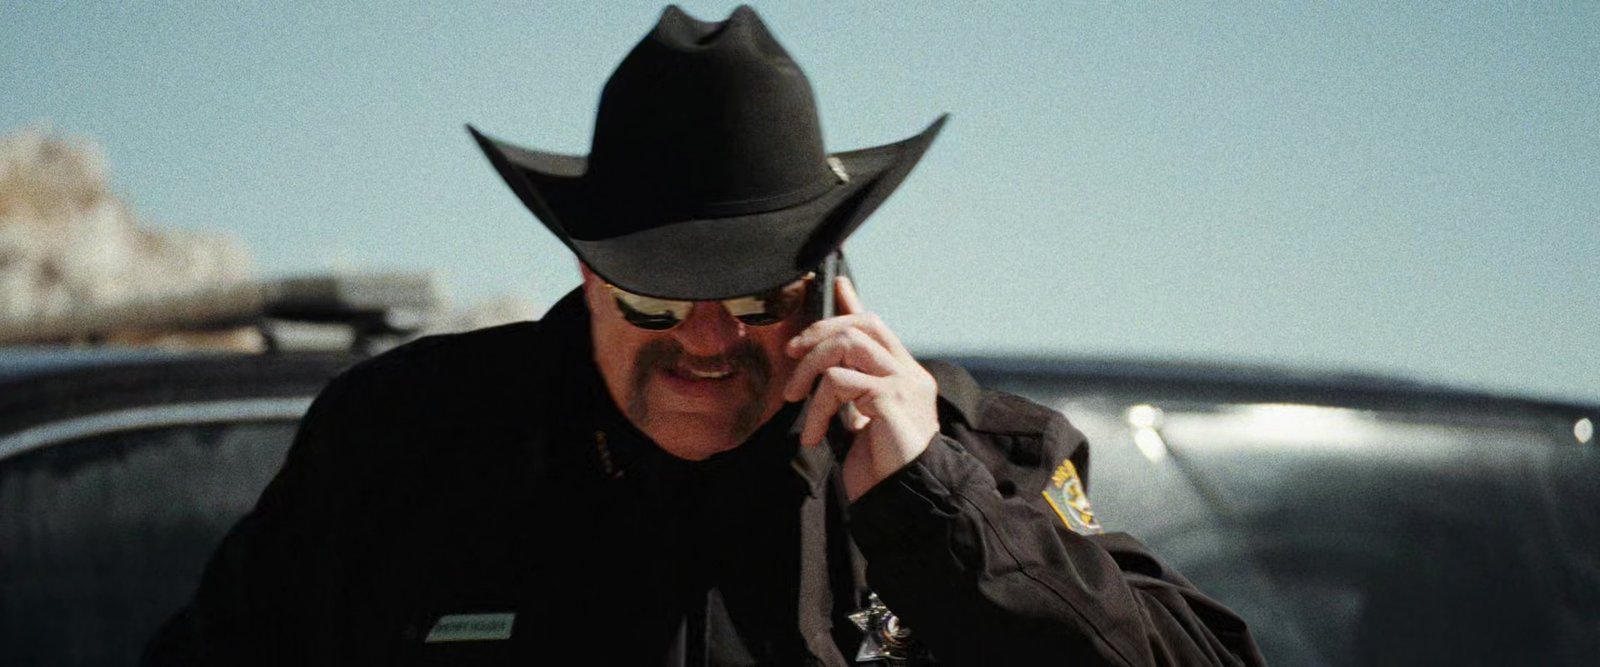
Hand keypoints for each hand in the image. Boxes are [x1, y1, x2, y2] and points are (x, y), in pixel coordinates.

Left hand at [783, 276, 939, 501]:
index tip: (836, 284)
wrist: (907, 502)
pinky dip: (817, 407)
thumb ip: (851, 394)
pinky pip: (840, 383)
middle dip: (820, 331)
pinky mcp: (891, 400)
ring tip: (794, 401)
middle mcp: (910, 373)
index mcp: (905, 375)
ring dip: (810, 369)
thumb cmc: (883, 467)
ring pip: (847, 345)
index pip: (877, 325)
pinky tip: (813, 435)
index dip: (852, 304)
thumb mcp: (862, 422)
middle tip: (792, 356)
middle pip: (863, 324)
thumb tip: (828, 372)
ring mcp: (903, 384)